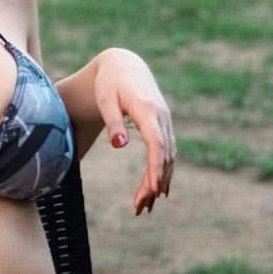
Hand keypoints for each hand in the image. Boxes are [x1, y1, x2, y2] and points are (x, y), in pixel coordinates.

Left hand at [93, 48, 175, 214]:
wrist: (124, 66)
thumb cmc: (109, 83)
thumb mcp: (105, 99)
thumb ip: (112, 122)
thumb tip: (119, 146)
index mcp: (147, 109)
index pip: (157, 143)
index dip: (156, 167)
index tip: (154, 189)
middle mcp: (161, 116)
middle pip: (163, 155)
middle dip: (154, 183)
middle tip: (141, 207)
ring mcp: (165, 121)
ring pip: (167, 156)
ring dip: (159, 181)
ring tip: (145, 206)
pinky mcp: (163, 126)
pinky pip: (166, 152)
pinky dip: (163, 172)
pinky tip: (158, 190)